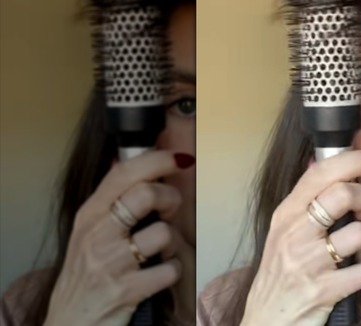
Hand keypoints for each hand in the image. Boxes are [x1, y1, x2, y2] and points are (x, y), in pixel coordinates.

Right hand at [44, 151, 194, 325]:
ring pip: (163, 232)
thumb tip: (129, 160)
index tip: (181, 159)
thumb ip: (111, 199)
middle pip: (146, 194)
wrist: (70, 322)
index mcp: (91, 214)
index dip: (158, 160)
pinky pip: (170, 269)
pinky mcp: (126, 290)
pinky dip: (172, 271)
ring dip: (174, 242)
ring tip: (161, 250)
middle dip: (170, 198)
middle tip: (168, 211)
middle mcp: (97, 234)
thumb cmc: (87, 273)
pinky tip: (160, 274)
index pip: (125, 173)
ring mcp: (111, 263)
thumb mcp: (89, 231)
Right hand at [240, 150, 360, 325]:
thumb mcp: (283, 233)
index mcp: (286, 214)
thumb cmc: (280, 275)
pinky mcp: (324, 290)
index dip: (353, 159)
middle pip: (343, 194)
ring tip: (358, 250)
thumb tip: (322, 163)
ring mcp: (308, 263)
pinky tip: (356, 273)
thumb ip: (304, 201)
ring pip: (360, 233)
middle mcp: (294, 234)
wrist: (266, 323)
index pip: (321, 173)